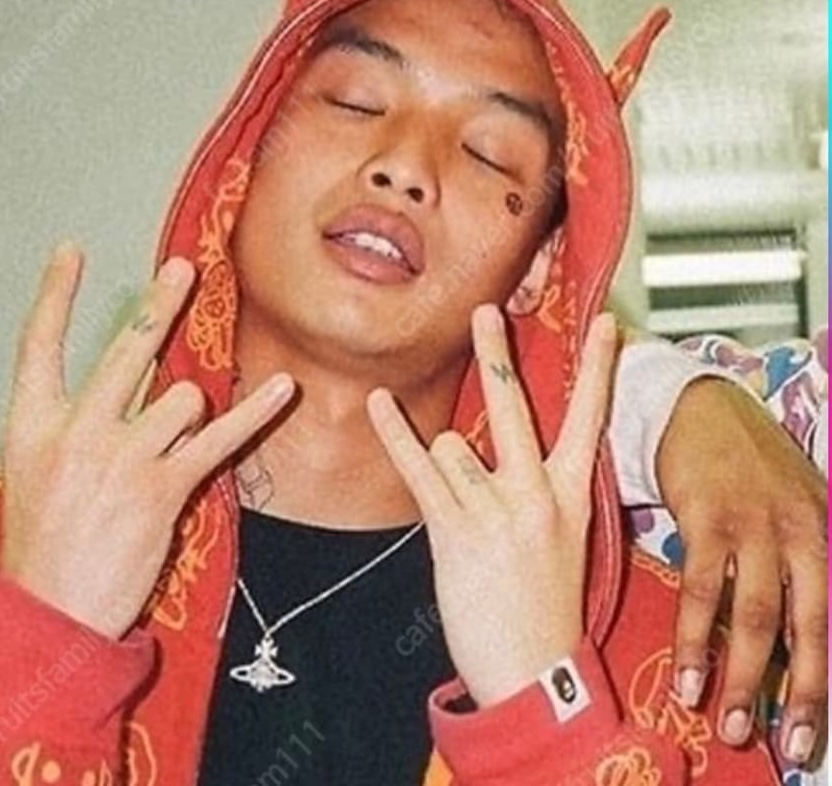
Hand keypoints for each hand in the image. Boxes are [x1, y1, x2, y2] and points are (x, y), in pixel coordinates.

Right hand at [0, 242, 294, 639]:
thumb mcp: (31, 476)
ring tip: (171, 447)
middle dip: (160, 304)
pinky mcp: (163, 487)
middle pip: (128, 347)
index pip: (38, 343)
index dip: (55, 294)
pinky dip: (254, 412)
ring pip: (182, 396)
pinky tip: (281, 388)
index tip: (70, 251)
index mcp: (31, 423)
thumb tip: (122, 394)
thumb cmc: (40, 548)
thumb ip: (69, 428)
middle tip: (183, 269)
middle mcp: (77, 428)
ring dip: (189, 412)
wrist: (50, 615)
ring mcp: (121, 455)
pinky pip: (218, 437)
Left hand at [366, 305, 617, 706]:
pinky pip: (418, 467)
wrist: (536, 673)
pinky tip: (379, 402)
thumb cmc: (544, 608)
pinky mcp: (456, 529)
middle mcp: (537, 493)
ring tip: (463, 515)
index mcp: (573, 495)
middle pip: (513, 404)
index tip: (606, 321)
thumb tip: (483, 444)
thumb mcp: (563, 541)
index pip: (589, 417)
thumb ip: (537, 488)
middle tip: (486, 311)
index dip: (598, 367)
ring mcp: (496, 509)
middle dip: (497, 353)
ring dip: (446, 468)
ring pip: (452, 445)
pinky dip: (395, 432)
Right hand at [658, 377, 827, 759]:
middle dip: (793, 693)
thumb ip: (802, 562)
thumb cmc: (747, 462)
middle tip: (783, 745)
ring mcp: (753, 525)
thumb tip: (794, 633)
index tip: (812, 733)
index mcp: (826, 535)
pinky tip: (687, 674)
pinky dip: (693, 638)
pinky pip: (702, 589)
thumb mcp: (796, 503)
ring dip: (738, 676)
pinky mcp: (707, 518)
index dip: (820, 680)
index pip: (830, 620)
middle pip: (803, 626)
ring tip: (725, 721)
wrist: (701, 407)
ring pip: (752, 616)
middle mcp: (800, 533)